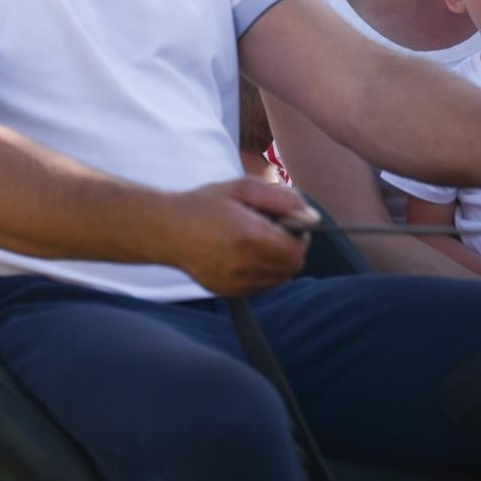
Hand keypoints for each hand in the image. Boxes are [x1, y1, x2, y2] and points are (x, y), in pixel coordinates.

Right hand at [166, 178, 312, 296]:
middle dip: (290, 248)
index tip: (288, 222)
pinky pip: (263, 286)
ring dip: (278, 261)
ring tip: (258, 241)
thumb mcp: (243, 187)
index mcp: (249, 237)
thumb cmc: (206, 204)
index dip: (299, 235)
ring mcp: (236, 283)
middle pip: (292, 267)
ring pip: (279, 278)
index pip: (297, 249)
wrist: (167, 230)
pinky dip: (264, 272)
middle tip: (274, 230)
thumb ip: (282, 199)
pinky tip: (247, 254)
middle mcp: (243, 265)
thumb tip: (312, 217)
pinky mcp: (230, 292)